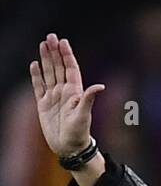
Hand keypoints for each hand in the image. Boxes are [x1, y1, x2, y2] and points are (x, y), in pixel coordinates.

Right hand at [30, 34, 103, 156]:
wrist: (70, 149)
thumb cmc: (79, 133)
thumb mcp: (84, 115)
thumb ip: (89, 98)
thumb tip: (101, 86)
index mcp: (75, 92)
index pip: (70, 69)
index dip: (67, 55)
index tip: (63, 42)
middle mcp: (64, 92)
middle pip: (59, 67)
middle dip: (55, 52)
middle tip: (51, 37)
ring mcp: (53, 97)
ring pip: (48, 74)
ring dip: (45, 59)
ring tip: (43, 44)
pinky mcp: (43, 105)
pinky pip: (39, 87)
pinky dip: (36, 76)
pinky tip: (34, 64)